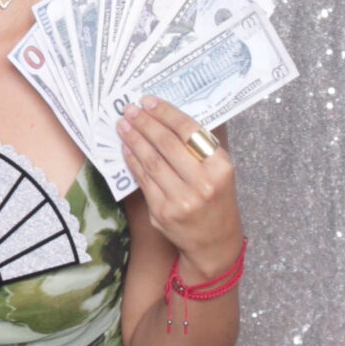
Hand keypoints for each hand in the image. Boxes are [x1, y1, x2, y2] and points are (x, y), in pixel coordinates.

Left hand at [115, 98, 242, 280]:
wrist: (214, 244)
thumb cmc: (216, 200)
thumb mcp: (220, 172)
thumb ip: (200, 147)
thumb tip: (168, 115)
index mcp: (220, 167)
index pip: (189, 131)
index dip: (165, 113)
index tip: (149, 101)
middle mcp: (203, 183)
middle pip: (166, 144)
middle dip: (145, 123)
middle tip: (130, 110)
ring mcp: (182, 200)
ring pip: (151, 161)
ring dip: (134, 140)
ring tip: (123, 125)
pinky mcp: (163, 213)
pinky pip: (143, 180)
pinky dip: (133, 162)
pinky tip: (126, 149)